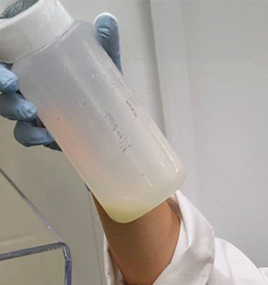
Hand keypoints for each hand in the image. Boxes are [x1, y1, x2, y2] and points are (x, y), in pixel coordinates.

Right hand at [0, 12, 121, 149]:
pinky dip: (35, 138)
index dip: (0, 72)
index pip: (4, 64)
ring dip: (19, 120)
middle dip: (7, 97)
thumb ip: (103, 42)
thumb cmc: (99, 80)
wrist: (115, 111)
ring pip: (12, 116)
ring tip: (36, 122)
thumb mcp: (101, 60)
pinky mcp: (46, 131)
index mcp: (32, 66)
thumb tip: (106, 21)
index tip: (10, 79)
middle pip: (3, 92)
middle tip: (23, 101)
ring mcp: (35, 111)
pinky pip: (31, 137)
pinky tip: (48, 138)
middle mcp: (27, 88)